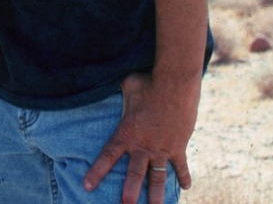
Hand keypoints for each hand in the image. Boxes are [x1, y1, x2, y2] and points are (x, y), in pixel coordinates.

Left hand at [83, 72, 198, 203]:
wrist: (175, 85)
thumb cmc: (147, 83)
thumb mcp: (127, 86)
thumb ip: (120, 91)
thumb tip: (112, 81)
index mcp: (127, 133)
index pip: (107, 156)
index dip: (96, 172)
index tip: (87, 186)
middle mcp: (143, 145)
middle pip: (134, 175)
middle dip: (129, 194)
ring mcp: (162, 149)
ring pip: (158, 178)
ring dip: (156, 196)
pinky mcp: (179, 147)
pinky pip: (181, 166)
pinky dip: (184, 177)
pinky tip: (186, 188)